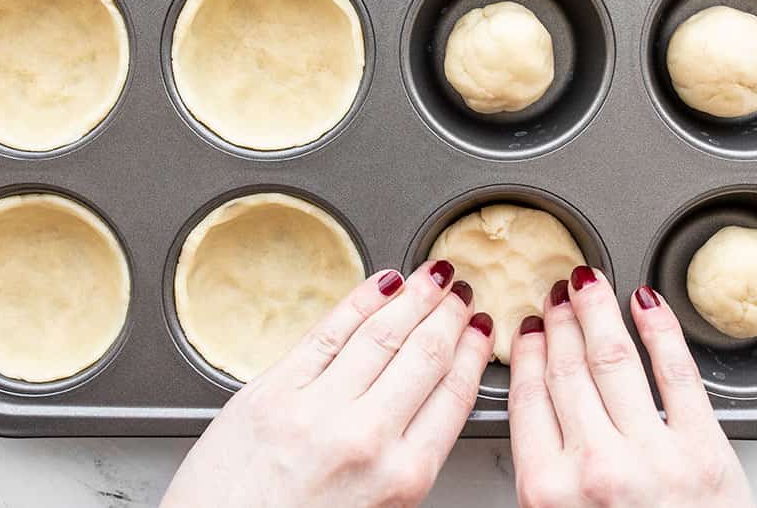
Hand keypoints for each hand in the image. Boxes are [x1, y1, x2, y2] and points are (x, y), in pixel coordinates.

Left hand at [161, 260, 493, 507]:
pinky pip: (327, 332)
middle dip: (449, 316)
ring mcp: (317, 410)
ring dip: (415, 297)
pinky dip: (360, 300)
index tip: (484, 330)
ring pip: (382, 334)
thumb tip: (430, 399)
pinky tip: (381, 283)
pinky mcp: (272, 392)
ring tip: (432, 277)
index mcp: (402, 478)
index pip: (454, 395)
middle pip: (424, 355)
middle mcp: (366, 439)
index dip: (474, 353)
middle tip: (462, 292)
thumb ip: (405, 460)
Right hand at [509, 268, 753, 506]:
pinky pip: (678, 373)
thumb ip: (541, 475)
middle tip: (555, 294)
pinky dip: (660, 329)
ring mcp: (652, 454)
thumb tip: (535, 405)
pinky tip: (647, 302)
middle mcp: (595, 466)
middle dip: (560, 323)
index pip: (528, 397)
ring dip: (596, 311)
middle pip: (567, 370)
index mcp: (548, 490)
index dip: (528, 352)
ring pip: (613, 359)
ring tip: (589, 285)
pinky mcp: (705, 449)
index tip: (528, 328)